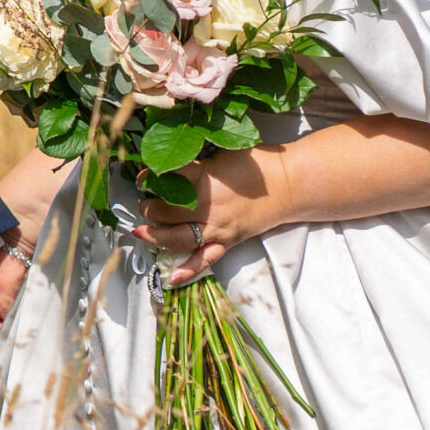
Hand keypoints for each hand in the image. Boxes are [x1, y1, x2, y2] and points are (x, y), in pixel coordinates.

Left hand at [133, 146, 287, 284]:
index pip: (168, 178)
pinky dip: (187, 270)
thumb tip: (170, 155)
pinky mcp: (228, 241)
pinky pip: (205, 260)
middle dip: (150, 209)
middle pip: (168, 212)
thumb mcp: (222, 152)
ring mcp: (218, 227)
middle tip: (144, 204)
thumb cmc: (256, 163)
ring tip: (142, 232)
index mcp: (206, 178)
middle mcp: (209, 206)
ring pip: (179, 238)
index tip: (140, 178)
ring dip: (156, 237)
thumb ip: (196, 158)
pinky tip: (170, 278)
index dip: (149, 177)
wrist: (289, 184)